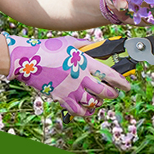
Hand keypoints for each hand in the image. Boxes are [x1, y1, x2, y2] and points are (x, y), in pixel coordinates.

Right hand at [4, 33, 130, 116]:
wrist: (27, 60)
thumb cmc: (47, 48)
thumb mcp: (69, 42)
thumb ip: (85, 44)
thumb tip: (98, 44)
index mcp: (84, 62)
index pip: (109, 74)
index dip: (121, 81)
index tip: (127, 85)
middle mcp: (80, 77)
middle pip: (103, 91)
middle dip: (112, 94)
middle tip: (114, 94)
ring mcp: (70, 89)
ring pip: (92, 102)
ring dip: (99, 103)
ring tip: (100, 100)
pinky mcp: (60, 98)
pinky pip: (77, 110)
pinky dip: (85, 112)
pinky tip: (88, 109)